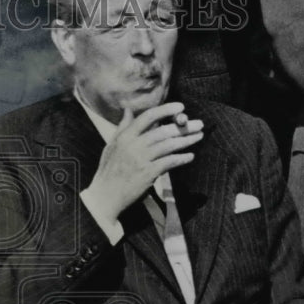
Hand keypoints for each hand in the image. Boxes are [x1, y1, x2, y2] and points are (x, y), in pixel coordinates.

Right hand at [86, 103, 203, 222]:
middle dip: (183, 127)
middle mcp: (133, 145)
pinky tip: (190, 156)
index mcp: (125, 136)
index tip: (180, 107)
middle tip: (199, 124)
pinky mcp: (147, 173)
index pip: (148, 117)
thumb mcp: (112, 145)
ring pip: (169, 145)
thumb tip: (128, 109)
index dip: (165, 110)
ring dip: (186, 141)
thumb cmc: (108, 171)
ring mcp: (141, 159)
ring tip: (198, 136)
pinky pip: (169, 162)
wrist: (105, 196)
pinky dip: (181, 159)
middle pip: (163, 131)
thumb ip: (122, 127)